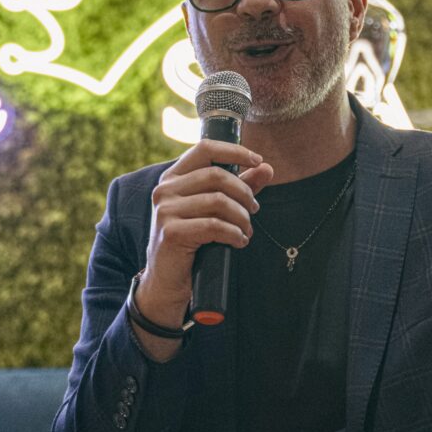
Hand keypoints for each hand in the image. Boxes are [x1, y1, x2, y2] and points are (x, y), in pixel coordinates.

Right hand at [137, 140, 274, 325]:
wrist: (166, 282)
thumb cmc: (192, 242)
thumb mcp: (214, 210)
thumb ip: (238, 187)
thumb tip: (266, 168)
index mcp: (173, 178)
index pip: (205, 148)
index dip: (235, 151)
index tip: (258, 161)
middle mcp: (165, 189)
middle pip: (217, 175)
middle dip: (244, 192)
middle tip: (254, 211)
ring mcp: (165, 211)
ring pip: (218, 201)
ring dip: (242, 217)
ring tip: (246, 231)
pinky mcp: (171, 232)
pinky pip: (214, 226)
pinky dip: (234, 234)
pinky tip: (239, 242)